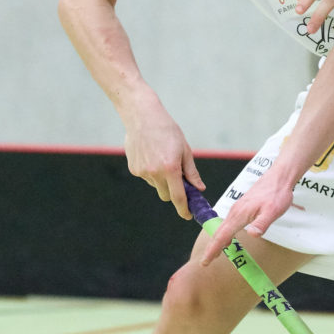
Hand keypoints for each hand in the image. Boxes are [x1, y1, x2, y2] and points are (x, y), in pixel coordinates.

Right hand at [123, 103, 203, 219]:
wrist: (143, 117)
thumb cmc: (168, 131)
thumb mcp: (185, 150)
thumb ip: (191, 172)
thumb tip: (199, 188)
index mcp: (170, 169)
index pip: (178, 197)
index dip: (183, 209)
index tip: (188, 215)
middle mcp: (154, 173)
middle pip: (166, 195)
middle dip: (174, 192)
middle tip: (180, 180)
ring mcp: (142, 172)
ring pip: (156, 186)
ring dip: (163, 180)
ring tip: (163, 158)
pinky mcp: (134, 169)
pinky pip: (147, 178)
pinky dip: (152, 172)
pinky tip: (152, 155)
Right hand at [201, 172, 297, 265]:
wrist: (279, 177)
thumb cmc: (277, 194)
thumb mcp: (273, 211)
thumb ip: (262, 223)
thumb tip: (252, 235)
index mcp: (240, 214)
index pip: (222, 236)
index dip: (213, 249)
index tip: (205, 261)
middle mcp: (235, 211)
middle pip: (219, 232)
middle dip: (212, 247)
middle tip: (206, 261)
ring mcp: (238, 208)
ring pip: (223, 227)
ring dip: (218, 240)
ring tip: (215, 253)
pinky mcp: (242, 206)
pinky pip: (229, 222)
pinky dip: (225, 232)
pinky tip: (228, 237)